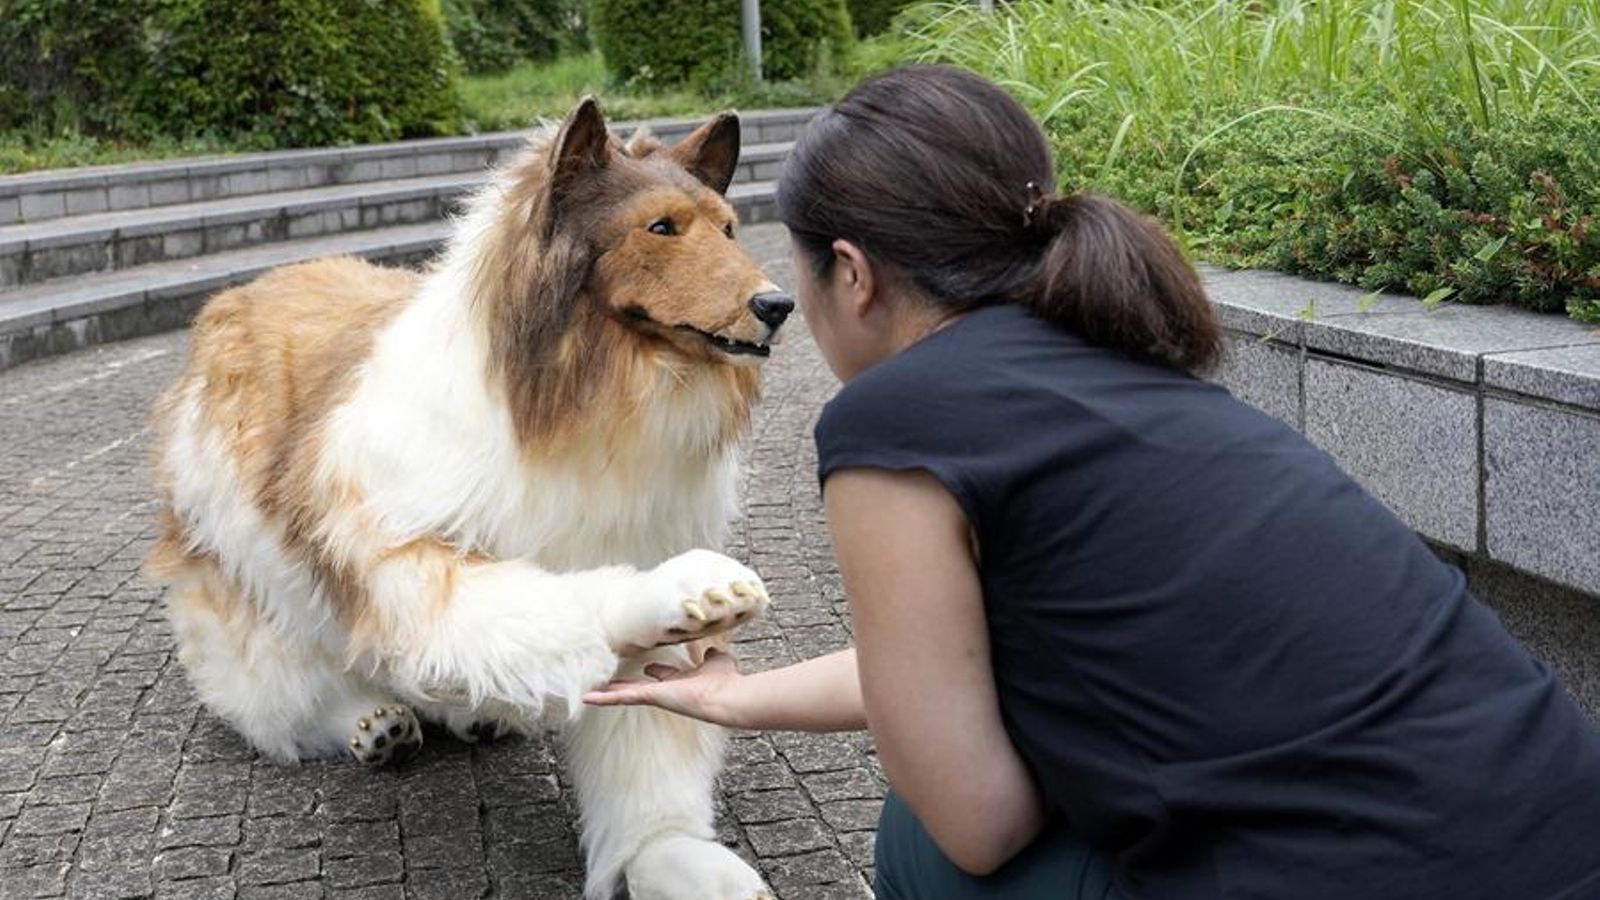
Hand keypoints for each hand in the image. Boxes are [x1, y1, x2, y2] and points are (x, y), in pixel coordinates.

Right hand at [582, 648, 746, 727]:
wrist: (728, 696)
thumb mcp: (717, 662)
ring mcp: (658, 695)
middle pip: (640, 687)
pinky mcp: (652, 696)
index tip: (648, 667)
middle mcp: (668, 691)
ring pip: (627, 694)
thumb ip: (712, 657)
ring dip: (608, 694)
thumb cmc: (727, 682)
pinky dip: (605, 698)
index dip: (657, 670)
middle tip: (607, 685)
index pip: (664, 676)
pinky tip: (588, 698)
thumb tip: (712, 651)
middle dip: (624, 686)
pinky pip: (624, 697)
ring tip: (588, 694)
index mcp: (682, 682)